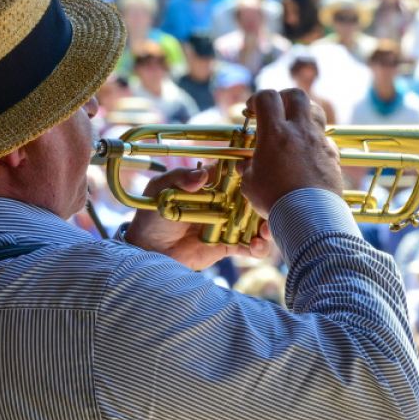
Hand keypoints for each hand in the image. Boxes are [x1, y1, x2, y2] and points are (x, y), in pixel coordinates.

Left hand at [125, 166, 272, 270]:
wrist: (148, 250)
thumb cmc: (151, 215)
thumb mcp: (161, 190)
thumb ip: (179, 179)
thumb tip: (202, 174)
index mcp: (209, 184)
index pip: (234, 172)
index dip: (249, 169)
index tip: (261, 169)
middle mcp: (223, 202)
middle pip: (252, 196)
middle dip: (265, 199)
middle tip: (270, 203)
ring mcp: (227, 224)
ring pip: (255, 221)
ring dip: (266, 224)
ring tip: (266, 230)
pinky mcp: (228, 245)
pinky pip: (249, 246)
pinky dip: (258, 247)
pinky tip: (255, 246)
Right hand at [239, 89, 341, 216]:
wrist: (310, 216)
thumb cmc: (275, 200)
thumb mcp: (250, 184)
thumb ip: (248, 169)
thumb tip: (246, 166)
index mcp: (275, 133)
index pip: (266, 97)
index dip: (256, 99)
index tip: (250, 111)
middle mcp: (299, 131)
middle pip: (296, 95)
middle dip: (284, 97)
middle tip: (276, 110)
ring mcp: (319, 141)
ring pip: (315, 112)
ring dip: (303, 114)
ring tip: (294, 127)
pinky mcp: (333, 155)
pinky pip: (325, 138)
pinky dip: (315, 141)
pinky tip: (308, 155)